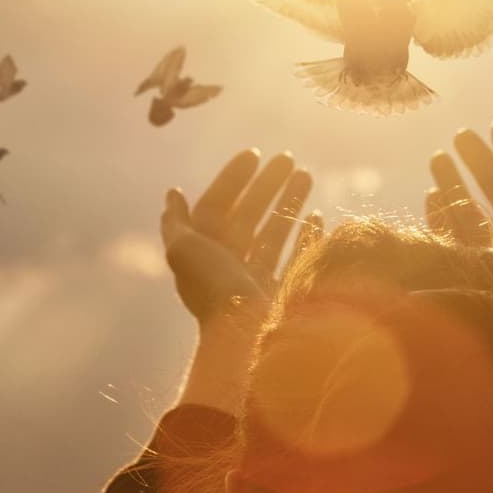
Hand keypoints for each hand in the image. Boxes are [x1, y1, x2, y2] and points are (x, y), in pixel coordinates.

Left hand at [161, 149, 322, 334]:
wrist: (244, 336)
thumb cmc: (213, 290)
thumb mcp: (182, 250)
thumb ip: (176, 223)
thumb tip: (173, 195)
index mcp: (207, 252)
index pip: (218, 205)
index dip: (233, 179)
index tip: (254, 155)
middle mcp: (232, 263)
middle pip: (250, 214)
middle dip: (268, 185)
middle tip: (289, 159)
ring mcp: (260, 278)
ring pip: (276, 231)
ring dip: (290, 202)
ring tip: (307, 175)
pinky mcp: (285, 291)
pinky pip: (299, 257)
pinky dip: (308, 236)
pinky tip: (319, 215)